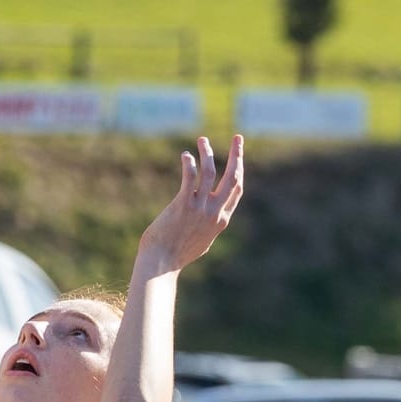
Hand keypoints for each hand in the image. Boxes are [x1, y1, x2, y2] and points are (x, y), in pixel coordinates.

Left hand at [138, 133, 244, 273]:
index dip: (240, 171)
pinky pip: (190, 177)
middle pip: (233, 178)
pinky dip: (190, 163)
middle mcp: (215, 213)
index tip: (238, 156)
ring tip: (202, 140)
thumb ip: (209, 228)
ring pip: (210, 172)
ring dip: (208, 153)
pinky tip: (186, 155)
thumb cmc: (177, 255)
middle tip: (237, 138)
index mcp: (221, 221)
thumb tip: (212, 222)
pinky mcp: (183, 205)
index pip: (237, 191)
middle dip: (237, 155)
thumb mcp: (202, 242)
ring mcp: (200, 208)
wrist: (160, 263)